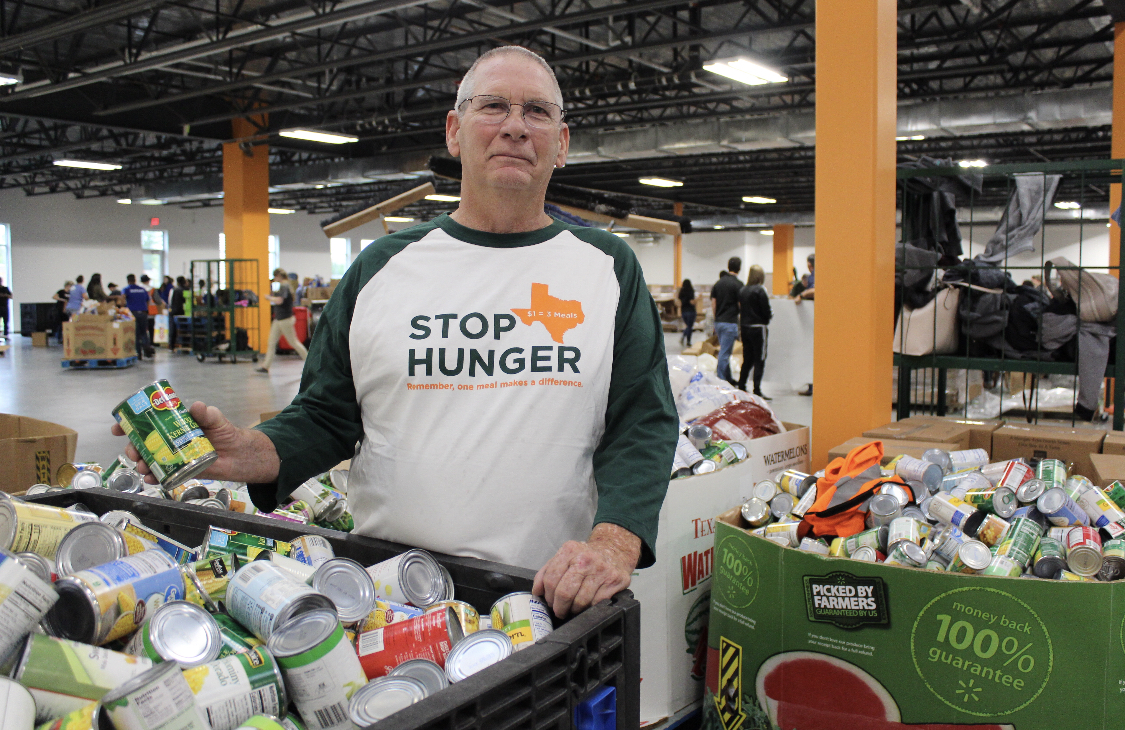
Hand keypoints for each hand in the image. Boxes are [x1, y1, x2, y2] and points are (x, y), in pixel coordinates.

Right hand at [110, 401, 280, 485]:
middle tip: (133, 451)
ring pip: (150, 459)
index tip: (119, 427)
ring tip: (142, 466)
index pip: (149, 422)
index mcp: (176, 425)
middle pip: (144, 443)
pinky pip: (163, 474)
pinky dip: (154, 477)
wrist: (240, 455)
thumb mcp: (217, 420)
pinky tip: (151, 478)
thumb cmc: (227, 433)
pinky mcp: (182, 469)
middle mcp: (172, 440)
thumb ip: (208, 414)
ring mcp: (175, 455)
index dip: (131, 424)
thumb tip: (197, 407)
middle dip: (133, 447)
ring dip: (141, 463)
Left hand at [532, 523, 640, 617]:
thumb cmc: (586, 557)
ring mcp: (601, 570)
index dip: (548, 596)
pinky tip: (588, 602)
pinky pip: (596, 604)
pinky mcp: (614, 580)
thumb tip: (537, 592)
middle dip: (559, 607)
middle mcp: (585, 559)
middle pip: (564, 593)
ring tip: (574, 607)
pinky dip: (590, 607)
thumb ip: (547, 572)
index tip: (550, 602)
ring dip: (574, 609)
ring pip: (580, 602)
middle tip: (560, 610)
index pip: (550, 579)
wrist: (614, 549)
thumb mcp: (565, 556)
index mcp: (569, 551)